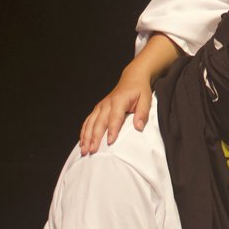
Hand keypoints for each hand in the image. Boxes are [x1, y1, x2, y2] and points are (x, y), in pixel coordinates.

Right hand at [78, 33, 180, 154]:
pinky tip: (82, 142)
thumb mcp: (146, 99)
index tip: (110, 142)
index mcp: (119, 100)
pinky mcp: (98, 109)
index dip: (112, 130)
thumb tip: (139, 127)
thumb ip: (142, 113)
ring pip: (90, 122)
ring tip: (84, 150)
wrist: (132, 78)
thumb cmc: (140, 90)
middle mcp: (107, 103)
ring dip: (86, 137)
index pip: (115, 117)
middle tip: (92, 151)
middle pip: (99, 122)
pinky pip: (88, 121)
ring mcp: (100, 106)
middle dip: (94, 137)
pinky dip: (84, 131)